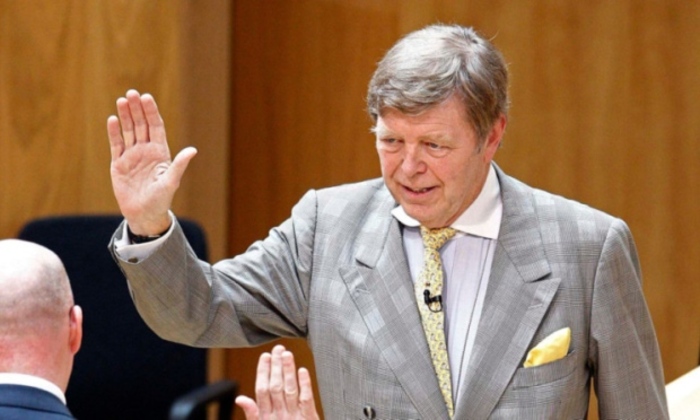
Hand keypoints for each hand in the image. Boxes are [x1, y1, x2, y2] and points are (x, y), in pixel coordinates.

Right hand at [107, 89, 196, 234]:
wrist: (144, 214)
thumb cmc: (161, 199)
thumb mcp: (171, 182)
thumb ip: (179, 165)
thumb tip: (193, 150)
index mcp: (160, 152)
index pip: (155, 127)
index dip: (151, 112)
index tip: (147, 97)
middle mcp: (146, 150)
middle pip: (141, 125)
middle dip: (137, 109)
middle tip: (132, 93)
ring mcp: (132, 156)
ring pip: (128, 131)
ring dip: (125, 116)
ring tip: (121, 100)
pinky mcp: (119, 164)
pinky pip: (116, 144)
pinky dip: (114, 132)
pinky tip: (112, 119)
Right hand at [236, 345, 319, 419]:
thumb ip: (253, 414)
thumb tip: (240, 398)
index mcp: (266, 418)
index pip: (262, 391)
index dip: (263, 372)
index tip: (265, 356)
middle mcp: (279, 416)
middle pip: (275, 387)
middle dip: (275, 367)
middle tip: (277, 348)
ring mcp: (294, 417)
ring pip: (289, 390)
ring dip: (288, 371)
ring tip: (287, 354)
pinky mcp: (309, 419)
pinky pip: (306, 400)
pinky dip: (304, 385)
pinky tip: (303, 370)